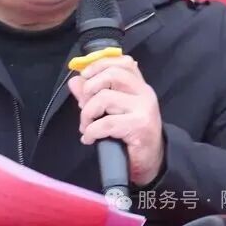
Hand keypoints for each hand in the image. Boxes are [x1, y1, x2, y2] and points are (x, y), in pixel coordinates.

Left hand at [67, 55, 163, 186]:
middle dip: (90, 88)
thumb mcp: (111, 111)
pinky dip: (91, 131)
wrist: (151, 162)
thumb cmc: (130, 135)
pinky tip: (89, 138)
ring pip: (105, 98)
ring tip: (86, 126)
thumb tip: (74, 81)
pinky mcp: (140, 126)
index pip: (123, 62)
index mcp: (139, 86)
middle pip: (112, 74)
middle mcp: (144, 93)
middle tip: (83, 105)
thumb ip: (92, 94)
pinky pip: (106, 123)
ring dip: (87, 114)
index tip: (84, 75)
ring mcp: (144, 108)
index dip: (100, 65)